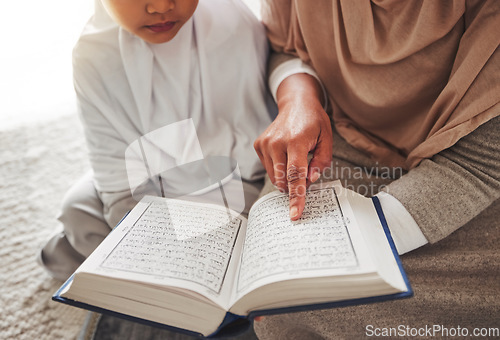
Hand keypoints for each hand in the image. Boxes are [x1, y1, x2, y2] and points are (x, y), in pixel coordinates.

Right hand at [254, 74, 332, 219]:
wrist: (296, 103)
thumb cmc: (314, 122)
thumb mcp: (327, 139)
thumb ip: (321, 162)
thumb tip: (310, 180)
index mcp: (296, 141)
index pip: (295, 175)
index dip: (297, 197)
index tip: (295, 213)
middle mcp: (276, 142)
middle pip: (283, 180)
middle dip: (295, 185)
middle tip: (307, 173)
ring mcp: (265, 143)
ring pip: (275, 177)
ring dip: (287, 177)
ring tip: (296, 158)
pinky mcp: (259, 145)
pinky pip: (269, 169)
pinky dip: (279, 169)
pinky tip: (286, 155)